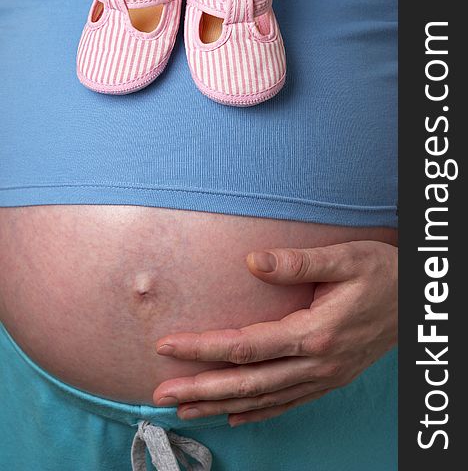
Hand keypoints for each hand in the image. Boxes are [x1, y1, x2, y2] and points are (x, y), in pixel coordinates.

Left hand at [153, 240, 397, 426]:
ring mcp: (323, 377)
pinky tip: (235, 417)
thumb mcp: (346, 259)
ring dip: (221, 405)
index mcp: (314, 333)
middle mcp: (315, 363)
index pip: (245, 345)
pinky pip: (287, 402)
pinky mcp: (329, 378)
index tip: (167, 346)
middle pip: (247, 382)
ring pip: (263, 398)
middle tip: (160, 396)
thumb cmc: (382, 274)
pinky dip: (258, 412)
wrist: (415, 302)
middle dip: (201, 388)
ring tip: (185, 410)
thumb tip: (252, 261)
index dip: (202, 347)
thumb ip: (297, 262)